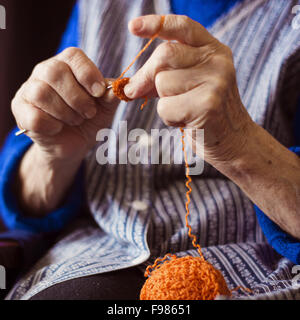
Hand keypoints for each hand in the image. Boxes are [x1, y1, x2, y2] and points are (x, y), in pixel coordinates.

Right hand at [12, 47, 117, 161]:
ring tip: (75, 121)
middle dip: (78, 98)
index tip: (99, 93)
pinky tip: (58, 128)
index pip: (73, 56)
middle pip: (55, 72)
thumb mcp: (105, 107)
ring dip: (66, 113)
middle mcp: (45, 72)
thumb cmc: (89, 120)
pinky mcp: (21, 111)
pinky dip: (52, 125)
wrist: (74, 143)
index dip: (88, 73)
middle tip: (89, 113)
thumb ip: (111, 95)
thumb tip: (121, 86)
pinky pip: (35, 116)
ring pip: (42, 93)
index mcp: (67, 65)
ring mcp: (29, 90)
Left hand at [125, 14, 253, 164]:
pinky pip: (166, 107)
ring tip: (182, 110)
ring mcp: (216, 81)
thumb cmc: (204, 112)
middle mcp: (217, 61)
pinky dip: (168, 118)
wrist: (233, 140)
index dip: (156, 24)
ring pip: (163, 83)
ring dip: (163, 102)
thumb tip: (129, 85)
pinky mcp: (208, 104)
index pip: (183, 27)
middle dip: (144, 76)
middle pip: (164, 55)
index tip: (132, 27)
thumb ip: (164, 75)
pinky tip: (186, 121)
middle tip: (135, 91)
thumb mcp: (187, 85)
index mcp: (213, 50)